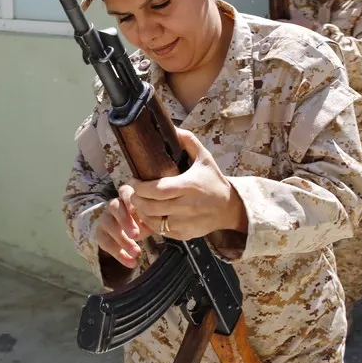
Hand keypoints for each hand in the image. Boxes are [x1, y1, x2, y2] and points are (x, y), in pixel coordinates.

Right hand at [95, 189, 145, 267]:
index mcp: (127, 196)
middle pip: (114, 208)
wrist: (130, 232)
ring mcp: (105, 219)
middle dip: (125, 221)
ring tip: (137, 253)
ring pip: (109, 226)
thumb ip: (152, 216)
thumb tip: (160, 221)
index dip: (130, 201)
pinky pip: (106, 243)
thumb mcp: (150, 216)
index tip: (137, 210)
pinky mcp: (101, 234)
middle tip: (136, 235)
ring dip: (122, 241)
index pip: (124, 192)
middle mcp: (113, 205)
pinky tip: (131, 263)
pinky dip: (119, 255)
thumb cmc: (144, 219)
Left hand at [127, 128, 246, 240]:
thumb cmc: (213, 181)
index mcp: (189, 186)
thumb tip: (172, 128)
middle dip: (136, 199)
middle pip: (151, 207)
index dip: (140, 187)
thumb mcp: (204, 158)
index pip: (158, 190)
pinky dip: (151, 223)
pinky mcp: (184, 234)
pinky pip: (161, 231)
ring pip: (153, 221)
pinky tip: (150, 213)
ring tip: (139, 202)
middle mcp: (187, 206)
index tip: (134, 181)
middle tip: (133, 191)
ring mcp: (185, 223)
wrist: (229, 208)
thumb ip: (189, 141)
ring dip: (141, 212)